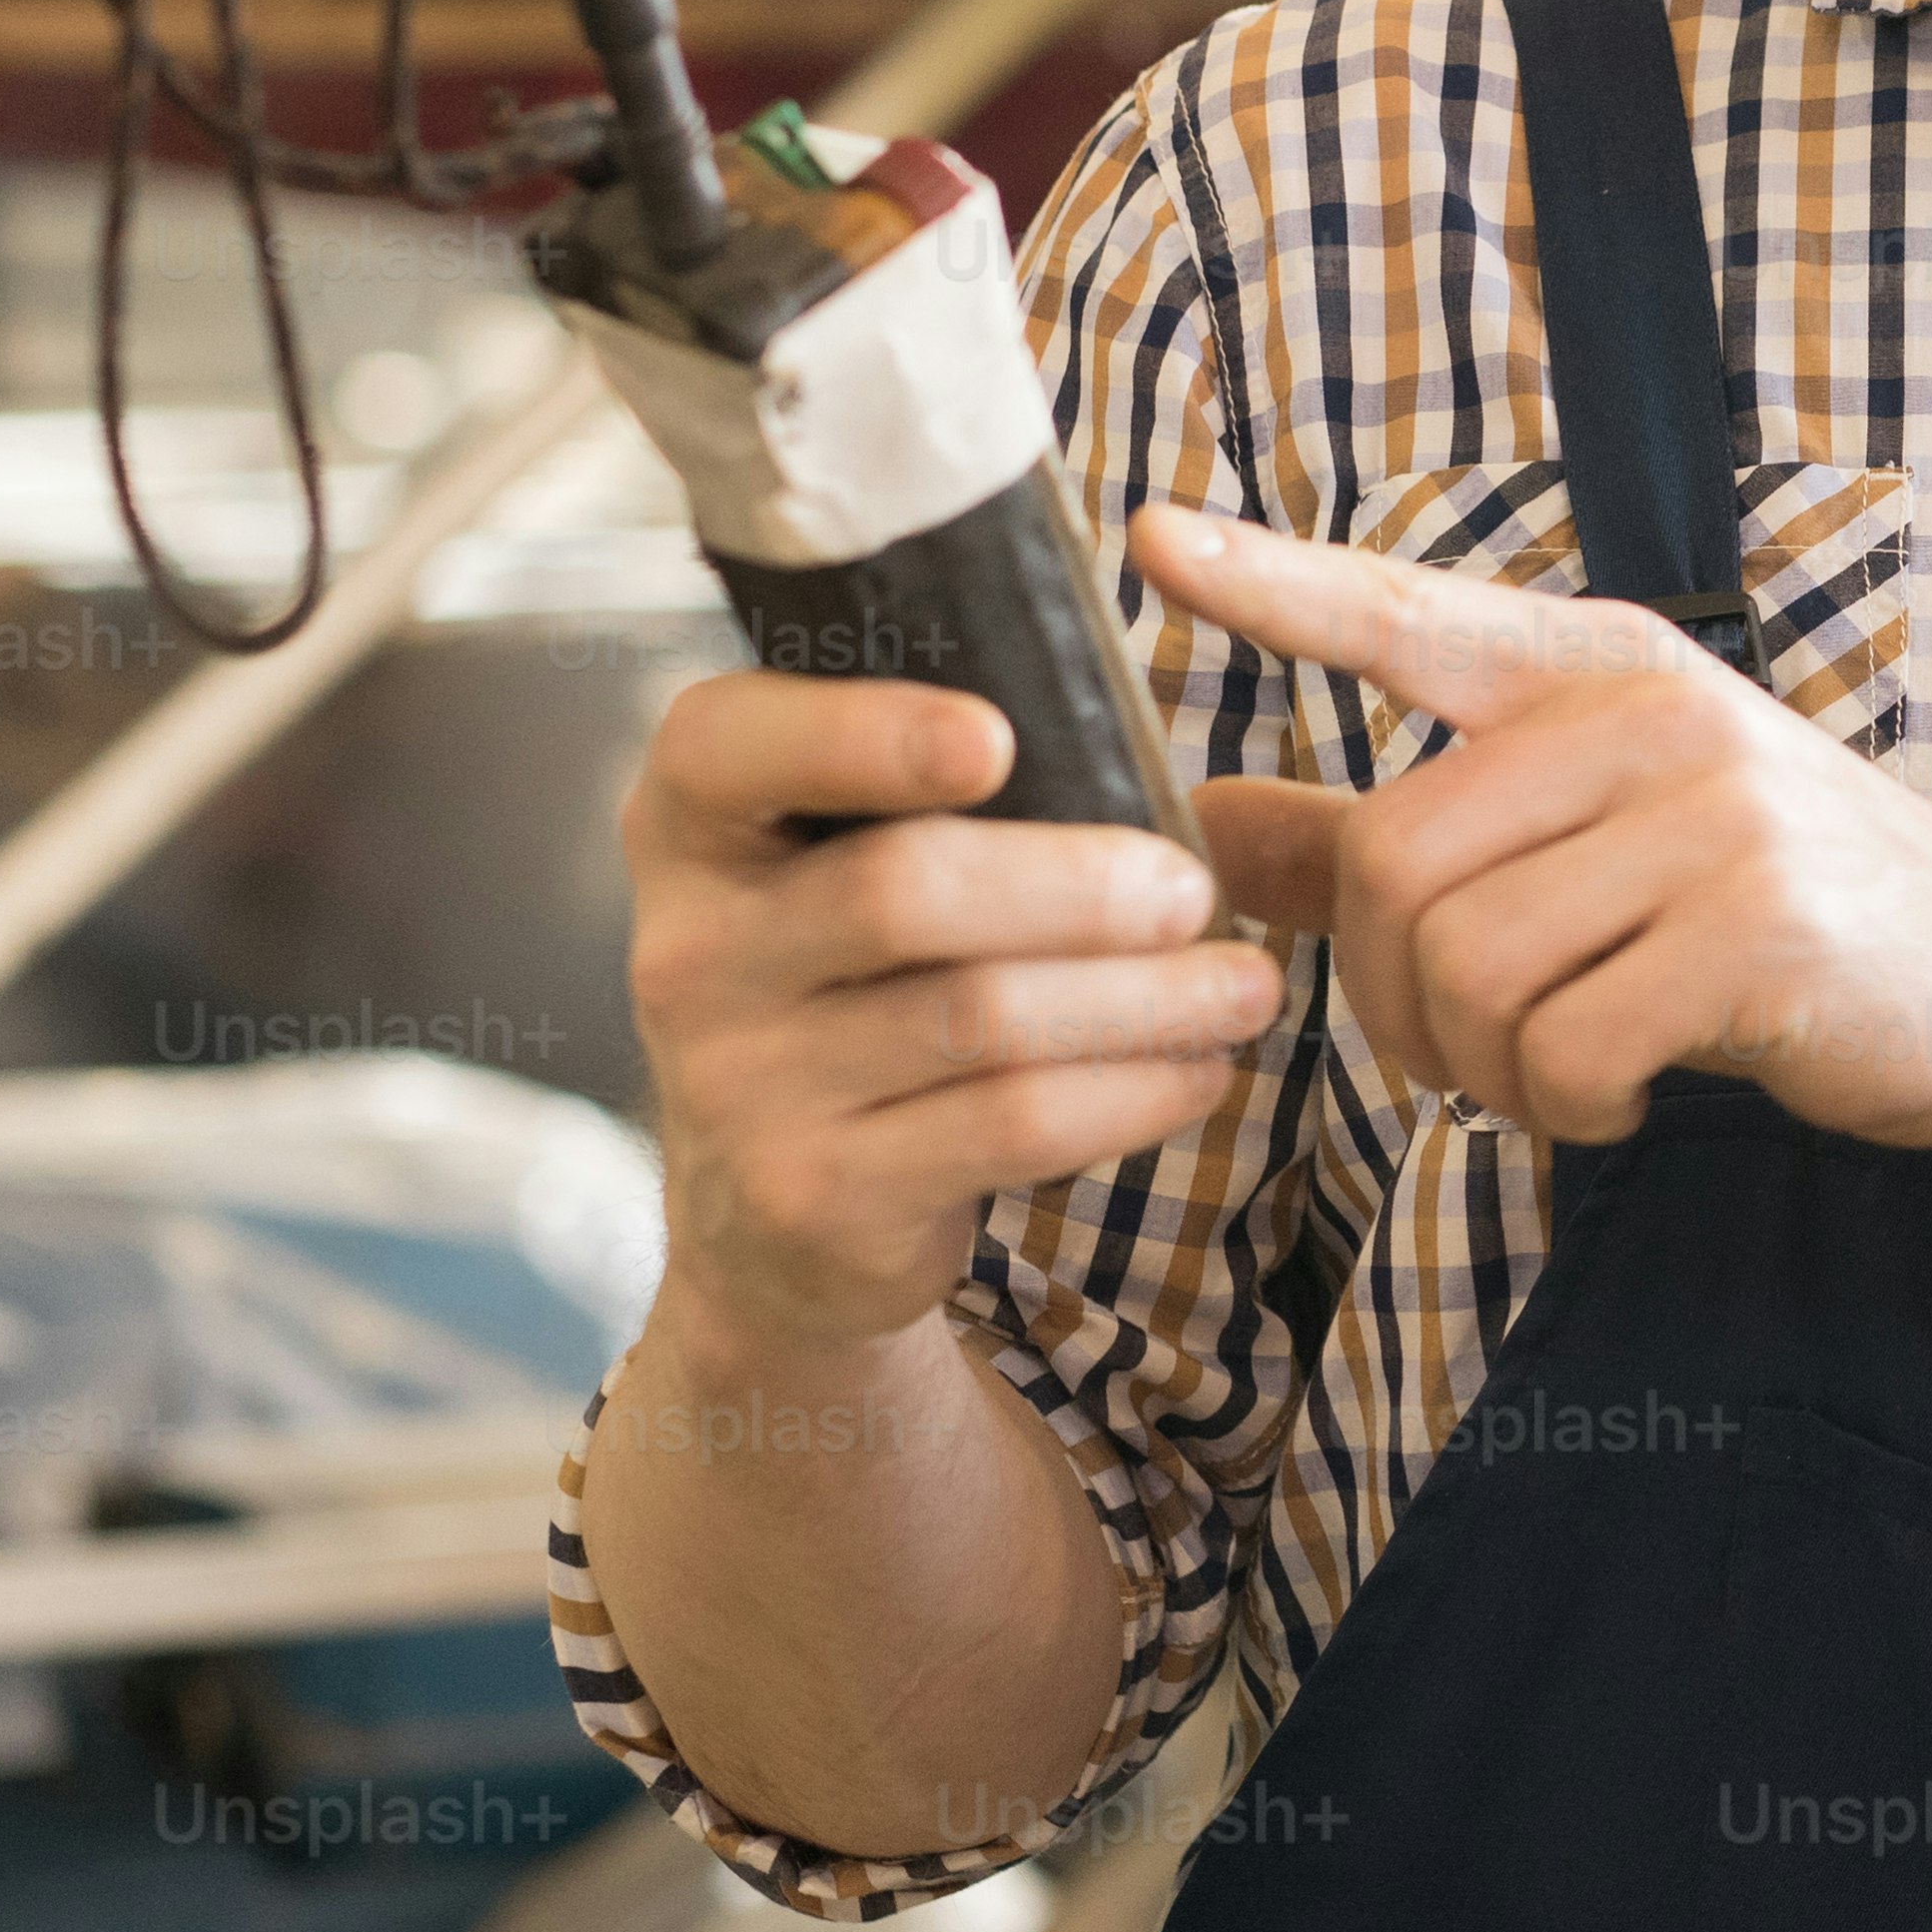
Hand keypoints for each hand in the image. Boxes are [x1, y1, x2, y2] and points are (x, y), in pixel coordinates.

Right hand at [619, 671, 1290, 1349]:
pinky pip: (1009, 1126)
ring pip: (978, 1018)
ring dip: (1142, 999)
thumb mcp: (831, 864)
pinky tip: (1199, 1071)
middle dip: (1079, 885)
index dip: (864, 733)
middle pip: (903, 889)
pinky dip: (1129, 1092)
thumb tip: (1124, 718)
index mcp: (690, 824)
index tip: (998, 736)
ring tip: (1244, 986)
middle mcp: (687, 950)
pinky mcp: (811, 1195)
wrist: (768, 1213)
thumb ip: (921, 781)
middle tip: (1194, 888)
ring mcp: (736, 1085)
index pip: (729, 745)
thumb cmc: (852, 981)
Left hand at [1142, 502, 1931, 1148]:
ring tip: (1553, 1077)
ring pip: (1466, 965)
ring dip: (1476, 1068)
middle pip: (1394, 861)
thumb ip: (1390, 833)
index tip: (1150, 540)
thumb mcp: (1592, 846)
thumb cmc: (1772, 921)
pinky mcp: (1758, 930)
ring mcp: (1714, 816)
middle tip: (1453, 1052)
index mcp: (1600, 670)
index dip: (1274, 584)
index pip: (1407, 615)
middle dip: (1386, 997)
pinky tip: (1614, 1100)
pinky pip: (1564, 1043)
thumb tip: (1200, 830)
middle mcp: (1651, 717)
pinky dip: (1562, 1106)